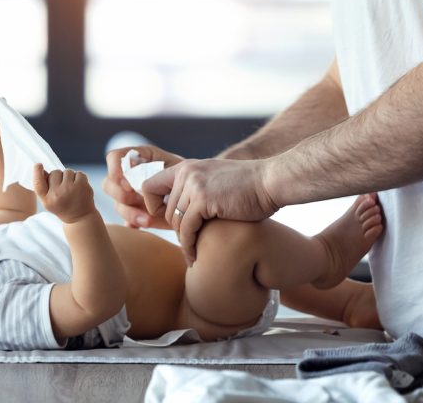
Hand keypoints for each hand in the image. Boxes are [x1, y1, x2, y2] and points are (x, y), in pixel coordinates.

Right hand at [33, 164, 96, 223]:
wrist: (80, 217)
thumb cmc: (62, 206)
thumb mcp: (49, 201)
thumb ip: (44, 187)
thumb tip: (42, 170)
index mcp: (47, 200)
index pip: (38, 183)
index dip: (37, 172)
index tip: (38, 165)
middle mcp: (57, 194)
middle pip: (55, 172)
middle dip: (58, 177)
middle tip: (63, 188)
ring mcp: (70, 189)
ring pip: (67, 171)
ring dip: (70, 177)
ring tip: (72, 189)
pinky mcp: (82, 185)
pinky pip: (79, 173)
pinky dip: (80, 178)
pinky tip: (79, 188)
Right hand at [102, 144, 184, 228]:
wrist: (198, 195)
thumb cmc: (189, 177)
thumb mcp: (178, 169)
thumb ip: (158, 172)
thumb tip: (136, 183)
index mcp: (139, 157)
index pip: (115, 158)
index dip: (116, 170)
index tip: (129, 183)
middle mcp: (130, 176)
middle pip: (109, 183)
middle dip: (121, 194)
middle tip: (136, 200)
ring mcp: (131, 196)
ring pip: (117, 204)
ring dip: (130, 213)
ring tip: (148, 220)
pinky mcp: (136, 213)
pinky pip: (126, 221)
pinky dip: (134, 223)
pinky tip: (145, 224)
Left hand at [141, 158, 278, 263]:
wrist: (271, 181)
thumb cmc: (250, 187)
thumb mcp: (216, 181)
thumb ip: (197, 191)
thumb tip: (182, 213)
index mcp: (187, 167)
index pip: (151, 185)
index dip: (154, 205)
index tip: (168, 220)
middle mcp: (186, 172)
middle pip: (167, 210)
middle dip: (176, 230)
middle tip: (188, 245)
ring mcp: (194, 185)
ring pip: (175, 222)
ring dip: (183, 242)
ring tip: (192, 255)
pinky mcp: (203, 199)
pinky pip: (187, 229)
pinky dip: (189, 246)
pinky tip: (195, 256)